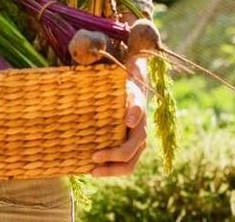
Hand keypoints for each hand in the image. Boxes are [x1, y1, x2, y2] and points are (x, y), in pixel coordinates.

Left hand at [90, 55, 147, 176]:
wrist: (129, 95)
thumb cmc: (120, 85)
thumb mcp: (122, 76)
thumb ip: (127, 69)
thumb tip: (132, 63)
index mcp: (137, 104)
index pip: (139, 108)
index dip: (134, 113)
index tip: (127, 120)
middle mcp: (141, 126)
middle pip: (134, 146)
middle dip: (115, 153)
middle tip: (94, 156)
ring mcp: (137, 142)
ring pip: (130, 163)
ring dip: (112, 169)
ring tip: (93, 171)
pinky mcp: (130, 152)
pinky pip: (124, 166)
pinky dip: (110, 171)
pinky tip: (93, 171)